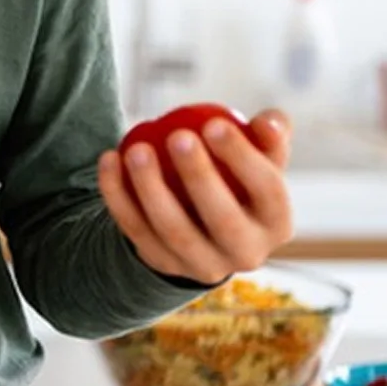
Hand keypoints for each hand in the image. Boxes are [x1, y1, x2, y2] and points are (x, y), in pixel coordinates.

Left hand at [98, 106, 293, 283]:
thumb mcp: (257, 159)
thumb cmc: (236, 180)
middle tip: (178, 135)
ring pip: (173, 229)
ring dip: (151, 187)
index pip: (268, 191)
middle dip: (200, 176)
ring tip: (136, 148)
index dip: (244, 158)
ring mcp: (203, 265)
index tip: (215, 123)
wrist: (201, 229)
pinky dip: (119, 195)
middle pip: (222, 218)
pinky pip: (136, 229)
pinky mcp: (163, 264)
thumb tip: (270, 120)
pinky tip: (109, 159)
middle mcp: (247, 254)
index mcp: (277, 224)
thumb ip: (267, 136)